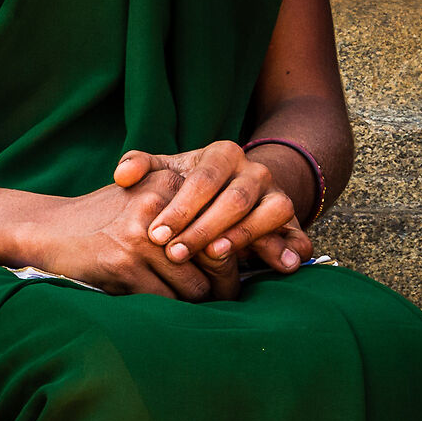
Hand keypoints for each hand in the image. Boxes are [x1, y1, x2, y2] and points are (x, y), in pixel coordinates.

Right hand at [12, 166, 223, 299]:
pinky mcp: (123, 265)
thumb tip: (234, 249)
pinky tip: (155, 304)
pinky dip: (165, 310)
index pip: (221, 226)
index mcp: (166, 182)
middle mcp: (157, 206)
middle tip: (220, 295)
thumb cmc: (101, 220)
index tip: (227, 271)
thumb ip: (184, 212)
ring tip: (186, 304)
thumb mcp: (141, 197)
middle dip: (221, 284)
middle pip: (215, 259)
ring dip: (193, 303)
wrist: (44, 230)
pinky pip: (165, 300)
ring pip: (194, 287)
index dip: (229, 255)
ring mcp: (139, 238)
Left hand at [115, 143, 309, 299]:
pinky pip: (299, 234)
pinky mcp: (293, 221)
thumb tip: (122, 176)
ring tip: (214, 256)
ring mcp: (278, 194)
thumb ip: (139, 166)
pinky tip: (281, 266)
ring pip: (271, 212)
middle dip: (203, 228)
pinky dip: (293, 249)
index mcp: (224, 154)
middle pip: (234, 199)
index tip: (155, 234)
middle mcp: (256, 171)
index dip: (180, 208)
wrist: (230, 191)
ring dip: (242, 236)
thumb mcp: (163, 171)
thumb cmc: (185, 185)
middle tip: (175, 253)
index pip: (202, 180)